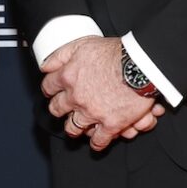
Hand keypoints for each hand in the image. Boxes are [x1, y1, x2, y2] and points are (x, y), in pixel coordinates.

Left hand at [41, 37, 161, 150]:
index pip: (49, 86)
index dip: (50, 89)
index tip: (52, 91)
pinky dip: (96, 143)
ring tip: (76, 127)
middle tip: (62, 108)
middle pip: (57, 109)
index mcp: (68, 76)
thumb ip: (60, 55)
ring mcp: (92, 113)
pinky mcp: (110, 125)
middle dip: (59, 108)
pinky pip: (98, 141)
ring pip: (73, 128)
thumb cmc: (115, 52)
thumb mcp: (83, 44)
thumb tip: (45, 66)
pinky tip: (96, 141)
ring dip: (73, 127)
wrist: (140, 65)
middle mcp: (76, 97)